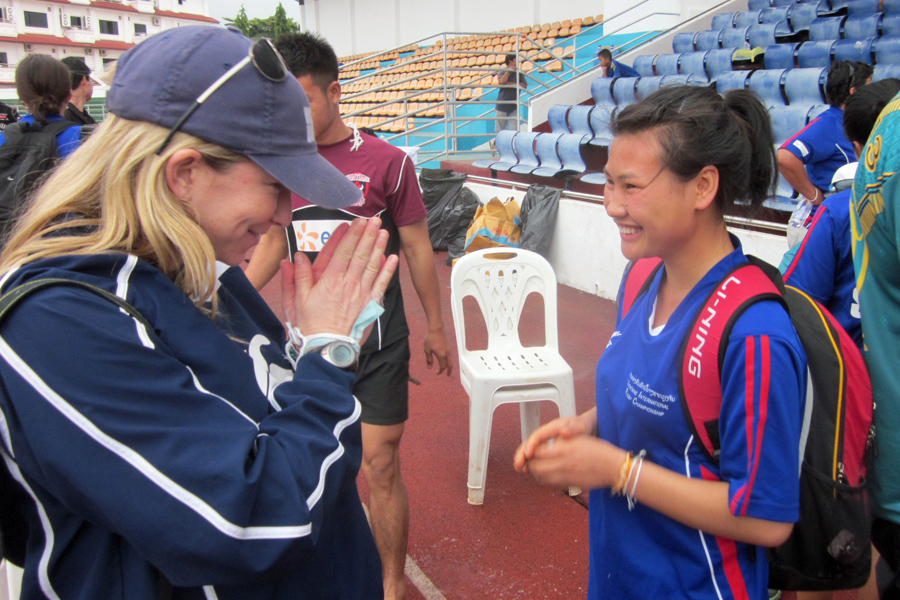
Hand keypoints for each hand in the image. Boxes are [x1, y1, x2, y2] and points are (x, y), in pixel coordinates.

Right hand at [281, 218, 397, 336]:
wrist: (328, 347)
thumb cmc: (311, 324)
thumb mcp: (297, 301)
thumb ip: (297, 278)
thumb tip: (294, 257)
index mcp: (330, 280)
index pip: (343, 251)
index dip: (351, 235)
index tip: (356, 222)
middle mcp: (348, 283)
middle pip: (360, 254)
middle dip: (368, 235)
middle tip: (374, 219)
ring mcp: (361, 293)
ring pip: (372, 265)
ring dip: (379, 247)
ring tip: (384, 232)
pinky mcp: (370, 304)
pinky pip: (381, 284)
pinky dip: (388, 270)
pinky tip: (393, 258)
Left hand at [423, 328, 452, 375]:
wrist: (437, 329)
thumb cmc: (430, 339)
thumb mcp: (427, 350)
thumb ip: (429, 360)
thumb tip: (430, 368)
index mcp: (441, 355)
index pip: (442, 366)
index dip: (440, 371)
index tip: (437, 373)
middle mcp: (447, 353)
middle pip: (450, 364)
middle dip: (449, 370)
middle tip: (448, 375)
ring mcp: (449, 349)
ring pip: (451, 360)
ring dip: (449, 365)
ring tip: (447, 369)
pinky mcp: (449, 346)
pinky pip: (450, 355)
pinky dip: (449, 360)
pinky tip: (445, 360)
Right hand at [513, 415, 593, 470]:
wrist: (589, 426)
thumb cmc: (585, 426)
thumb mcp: (582, 426)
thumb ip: (574, 429)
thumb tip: (563, 432)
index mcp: (552, 427)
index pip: (537, 435)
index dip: (530, 445)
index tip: (528, 454)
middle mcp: (547, 434)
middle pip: (530, 443)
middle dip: (522, 454)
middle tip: (518, 466)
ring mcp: (547, 441)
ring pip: (531, 450)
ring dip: (525, 460)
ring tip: (521, 470)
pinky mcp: (549, 448)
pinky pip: (537, 456)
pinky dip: (533, 463)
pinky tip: (533, 472)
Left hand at [524, 436, 626, 489]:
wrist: (613, 467)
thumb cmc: (597, 449)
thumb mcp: (577, 439)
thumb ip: (559, 442)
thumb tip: (540, 447)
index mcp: (565, 447)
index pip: (536, 451)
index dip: (529, 451)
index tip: (528, 449)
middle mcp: (563, 462)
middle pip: (535, 466)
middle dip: (529, 463)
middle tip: (528, 460)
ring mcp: (566, 476)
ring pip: (540, 477)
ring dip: (534, 472)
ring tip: (536, 467)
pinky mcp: (569, 485)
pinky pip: (550, 483)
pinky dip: (544, 479)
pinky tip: (546, 474)